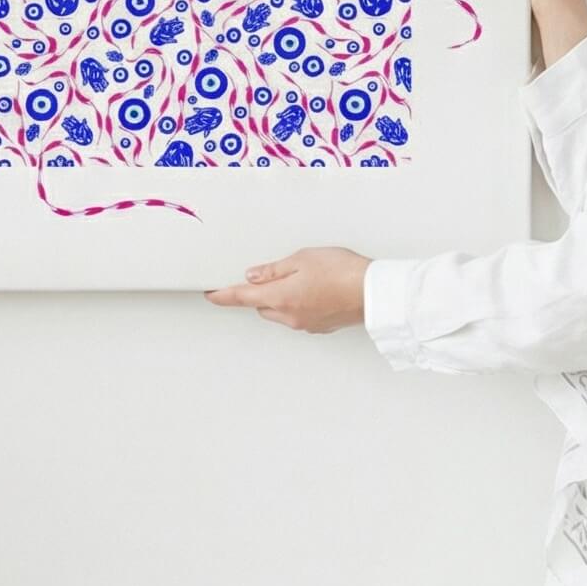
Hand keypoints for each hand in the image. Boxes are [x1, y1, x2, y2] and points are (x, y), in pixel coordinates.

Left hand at [204, 247, 369, 332]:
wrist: (375, 292)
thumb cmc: (343, 272)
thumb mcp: (302, 258)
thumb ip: (274, 269)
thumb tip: (254, 276)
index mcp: (281, 297)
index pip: (242, 297)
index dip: (223, 296)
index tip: (211, 295)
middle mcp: (289, 316)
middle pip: (261, 306)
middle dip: (261, 292)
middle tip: (274, 273)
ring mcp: (305, 324)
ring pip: (280, 312)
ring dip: (281, 298)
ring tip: (304, 277)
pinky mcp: (320, 326)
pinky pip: (299, 315)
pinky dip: (299, 304)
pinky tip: (316, 289)